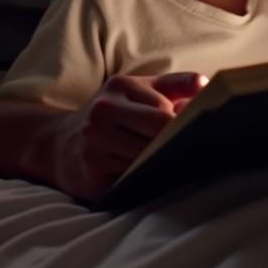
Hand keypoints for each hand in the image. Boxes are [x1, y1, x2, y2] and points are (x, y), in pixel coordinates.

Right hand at [43, 71, 206, 201]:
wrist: (60, 142)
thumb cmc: (110, 113)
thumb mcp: (138, 90)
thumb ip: (174, 85)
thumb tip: (207, 86)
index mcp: (119, 88)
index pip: (162, 109)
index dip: (183, 122)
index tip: (197, 129)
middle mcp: (103, 113)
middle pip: (156, 134)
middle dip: (175, 143)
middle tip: (195, 149)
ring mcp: (95, 146)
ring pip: (146, 160)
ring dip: (164, 163)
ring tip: (176, 163)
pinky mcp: (92, 177)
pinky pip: (131, 182)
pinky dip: (145, 181)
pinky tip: (153, 178)